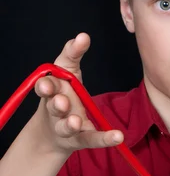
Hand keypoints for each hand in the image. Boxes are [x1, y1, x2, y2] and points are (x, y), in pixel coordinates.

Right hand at [32, 33, 123, 153]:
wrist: (51, 133)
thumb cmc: (62, 94)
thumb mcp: (66, 72)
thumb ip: (72, 54)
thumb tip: (83, 35)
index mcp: (51, 91)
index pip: (46, 84)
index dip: (45, 84)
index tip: (46, 83)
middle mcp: (55, 109)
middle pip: (53, 107)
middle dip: (56, 104)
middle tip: (61, 101)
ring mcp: (66, 126)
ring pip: (67, 126)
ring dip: (70, 123)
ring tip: (76, 121)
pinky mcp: (80, 140)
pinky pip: (92, 139)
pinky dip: (105, 139)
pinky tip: (118, 136)